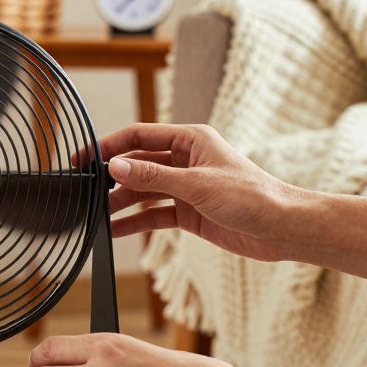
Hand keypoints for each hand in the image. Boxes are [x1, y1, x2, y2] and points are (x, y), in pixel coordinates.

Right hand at [91, 123, 307, 261]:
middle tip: (84, 189)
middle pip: (137, 164)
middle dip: (111, 177)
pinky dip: (135, 222)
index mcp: (190, 140)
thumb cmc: (252, 197)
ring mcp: (186, 186)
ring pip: (143, 190)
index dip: (109, 146)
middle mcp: (185, 160)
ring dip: (120, 202)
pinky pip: (153, 214)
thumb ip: (153, 177)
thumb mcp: (197, 185)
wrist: (283, 229)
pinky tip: (114, 230)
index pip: (139, 136)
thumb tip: (116, 167)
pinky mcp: (189, 211)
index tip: (84, 158)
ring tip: (94, 214)